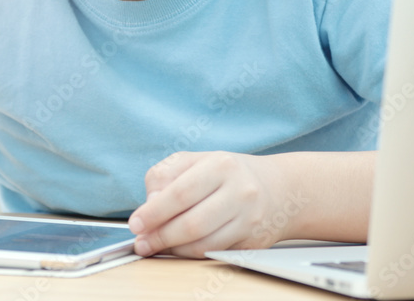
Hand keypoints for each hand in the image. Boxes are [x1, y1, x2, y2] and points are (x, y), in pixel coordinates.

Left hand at [127, 151, 300, 257]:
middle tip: (141, 242)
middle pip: (191, 223)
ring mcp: (250, 218)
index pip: (180, 193)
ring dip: (173, 249)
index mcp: (220, 165)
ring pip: (203, 243)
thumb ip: (164, 176)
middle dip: (160, 236)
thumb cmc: (226, 173)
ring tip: (155, 246)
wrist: (278, 188)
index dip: (153, 212)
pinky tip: (178, 248)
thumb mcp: (193, 161)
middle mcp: (240, 191)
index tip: (135, 224)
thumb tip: (149, 206)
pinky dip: (190, 254)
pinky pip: (214, 253)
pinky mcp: (254, 241)